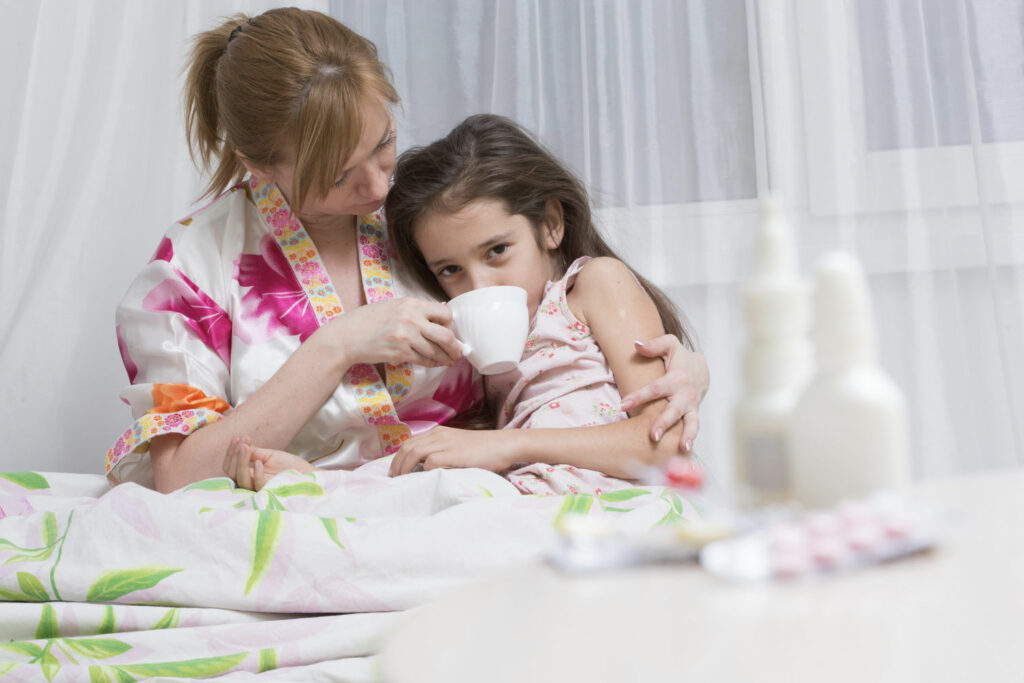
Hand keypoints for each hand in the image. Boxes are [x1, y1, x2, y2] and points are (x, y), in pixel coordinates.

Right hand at [223, 436, 315, 490]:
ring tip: (246, 447)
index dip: (231, 453)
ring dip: (242, 462)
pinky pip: (258, 486)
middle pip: (232, 474)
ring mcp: (259, 489)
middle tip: (241, 441)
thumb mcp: (269, 455)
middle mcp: (250, 483)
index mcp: (248, 474)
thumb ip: (254, 452)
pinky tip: (259, 462)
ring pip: (242, 480)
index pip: (230, 467)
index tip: (237, 437)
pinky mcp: (270, 492)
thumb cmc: (288, 465)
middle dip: (234, 456)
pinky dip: (257, 474)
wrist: (306, 472)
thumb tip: (240, 444)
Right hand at [320, 297, 462, 367]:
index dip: (451, 324)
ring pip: (436, 351)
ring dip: (445, 358)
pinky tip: (435, 363)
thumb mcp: (393, 306)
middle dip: (455, 347)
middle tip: (459, 352)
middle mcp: (411, 318)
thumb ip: (416, 310)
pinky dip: (432, 363)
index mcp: (411, 303)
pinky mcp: (400, 353)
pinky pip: (424, 360)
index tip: (450, 330)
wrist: (346, 337)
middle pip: (446, 335)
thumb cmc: (368, 320)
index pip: (445, 313)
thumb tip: (441, 313)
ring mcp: (406, 337)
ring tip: (450, 361)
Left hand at [388, 426, 514, 476]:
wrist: (504, 445)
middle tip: (394, 479)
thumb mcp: (458, 445)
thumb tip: (426, 466)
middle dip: (396, 464)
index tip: (396, 471)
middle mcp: (439, 435)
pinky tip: (423, 480)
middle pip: (407, 447)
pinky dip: (423, 471)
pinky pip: (430, 462)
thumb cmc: (484, 449)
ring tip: (401, 481)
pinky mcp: (454, 454)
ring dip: (404, 468)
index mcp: (439, 432)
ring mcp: (446, 443)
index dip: (398, 457)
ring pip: (414, 453)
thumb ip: (443, 451)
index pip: (410, 442)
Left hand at [618, 335, 708, 451]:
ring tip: (682, 448)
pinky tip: (684, 453)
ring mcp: (691, 406)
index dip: (638, 397)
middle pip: (673, 410)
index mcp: (676, 378)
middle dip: (664, 423)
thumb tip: (637, 344)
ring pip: (690, 422)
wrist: (701, 368)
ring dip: (686, 435)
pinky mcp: (694, 414)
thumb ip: (654, 345)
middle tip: (652, 435)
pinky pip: (694, 428)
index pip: (654, 389)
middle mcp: (685, 394)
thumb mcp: (669, 345)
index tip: (622, 405)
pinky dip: (690, 439)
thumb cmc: (679, 357)